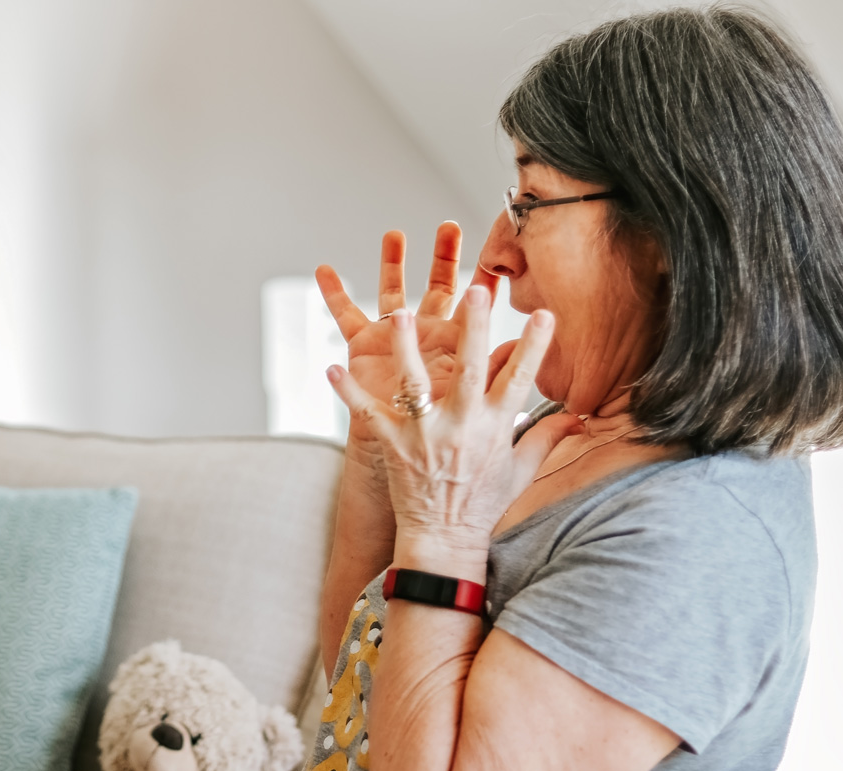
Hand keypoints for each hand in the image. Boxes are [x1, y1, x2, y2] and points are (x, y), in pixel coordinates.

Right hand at [317, 224, 520, 445]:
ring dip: (392, 264)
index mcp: (460, 352)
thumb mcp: (486, 417)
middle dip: (445, 259)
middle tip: (450, 227)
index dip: (486, 289)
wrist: (418, 471)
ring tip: (395, 235)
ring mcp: (396, 342)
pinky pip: (345, 319)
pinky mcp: (364, 350)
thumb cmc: (457, 450)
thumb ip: (501, 381)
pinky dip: (334, 296)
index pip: (477, 314)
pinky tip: (324, 269)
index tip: (499, 262)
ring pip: (393, 293)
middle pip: (439, 290)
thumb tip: (518, 354)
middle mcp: (428, 339)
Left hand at [326, 287, 581, 561]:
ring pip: (416, 385)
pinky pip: (369, 414)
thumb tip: (581, 416)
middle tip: (478, 291)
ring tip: (398, 315)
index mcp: (495, 427)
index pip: (519, 379)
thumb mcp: (522, 470)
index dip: (533, 347)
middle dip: (475, 329)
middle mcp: (461, 426)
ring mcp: (425, 435)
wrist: (444, 540)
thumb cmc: (483, 504)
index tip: (544, 314)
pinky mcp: (394, 445)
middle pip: (470, 369)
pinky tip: (333, 367)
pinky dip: (350, 393)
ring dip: (406, 349)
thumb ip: (548, 435)